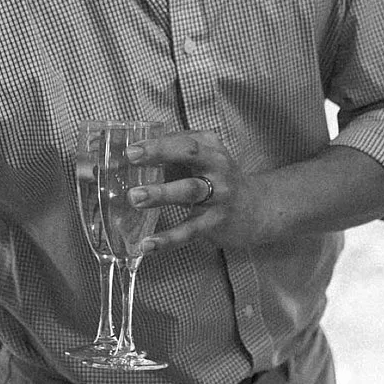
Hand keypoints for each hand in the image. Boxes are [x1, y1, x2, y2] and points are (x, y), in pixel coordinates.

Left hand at [126, 128, 264, 252]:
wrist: (257, 209)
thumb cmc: (217, 181)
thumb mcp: (202, 161)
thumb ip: (170, 156)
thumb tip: (126, 161)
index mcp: (209, 147)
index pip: (182, 139)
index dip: (156, 143)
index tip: (130, 149)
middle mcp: (216, 166)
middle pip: (189, 153)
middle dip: (160, 153)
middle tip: (132, 158)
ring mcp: (218, 194)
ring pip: (189, 190)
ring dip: (161, 193)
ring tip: (136, 198)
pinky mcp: (215, 222)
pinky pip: (189, 230)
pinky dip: (168, 239)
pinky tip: (147, 245)